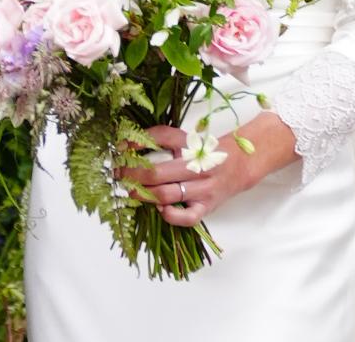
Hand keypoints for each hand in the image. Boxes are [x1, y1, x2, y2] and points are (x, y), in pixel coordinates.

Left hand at [124, 113, 297, 227]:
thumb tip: (125, 144)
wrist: (236, 165)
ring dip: (144, 195)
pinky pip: (187, 217)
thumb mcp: (179, 137)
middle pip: (157, 173)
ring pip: (167, 194)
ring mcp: (201, 188)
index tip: (117, 155)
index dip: (133, 147)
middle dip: (132, 176)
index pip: (157, 140)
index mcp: (187, 145)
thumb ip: (154, 137)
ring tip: (131, 192)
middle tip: (118, 177)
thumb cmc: (201, 151)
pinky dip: (170, 216)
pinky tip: (160, 209)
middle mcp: (195, 166)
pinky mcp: (207, 207)